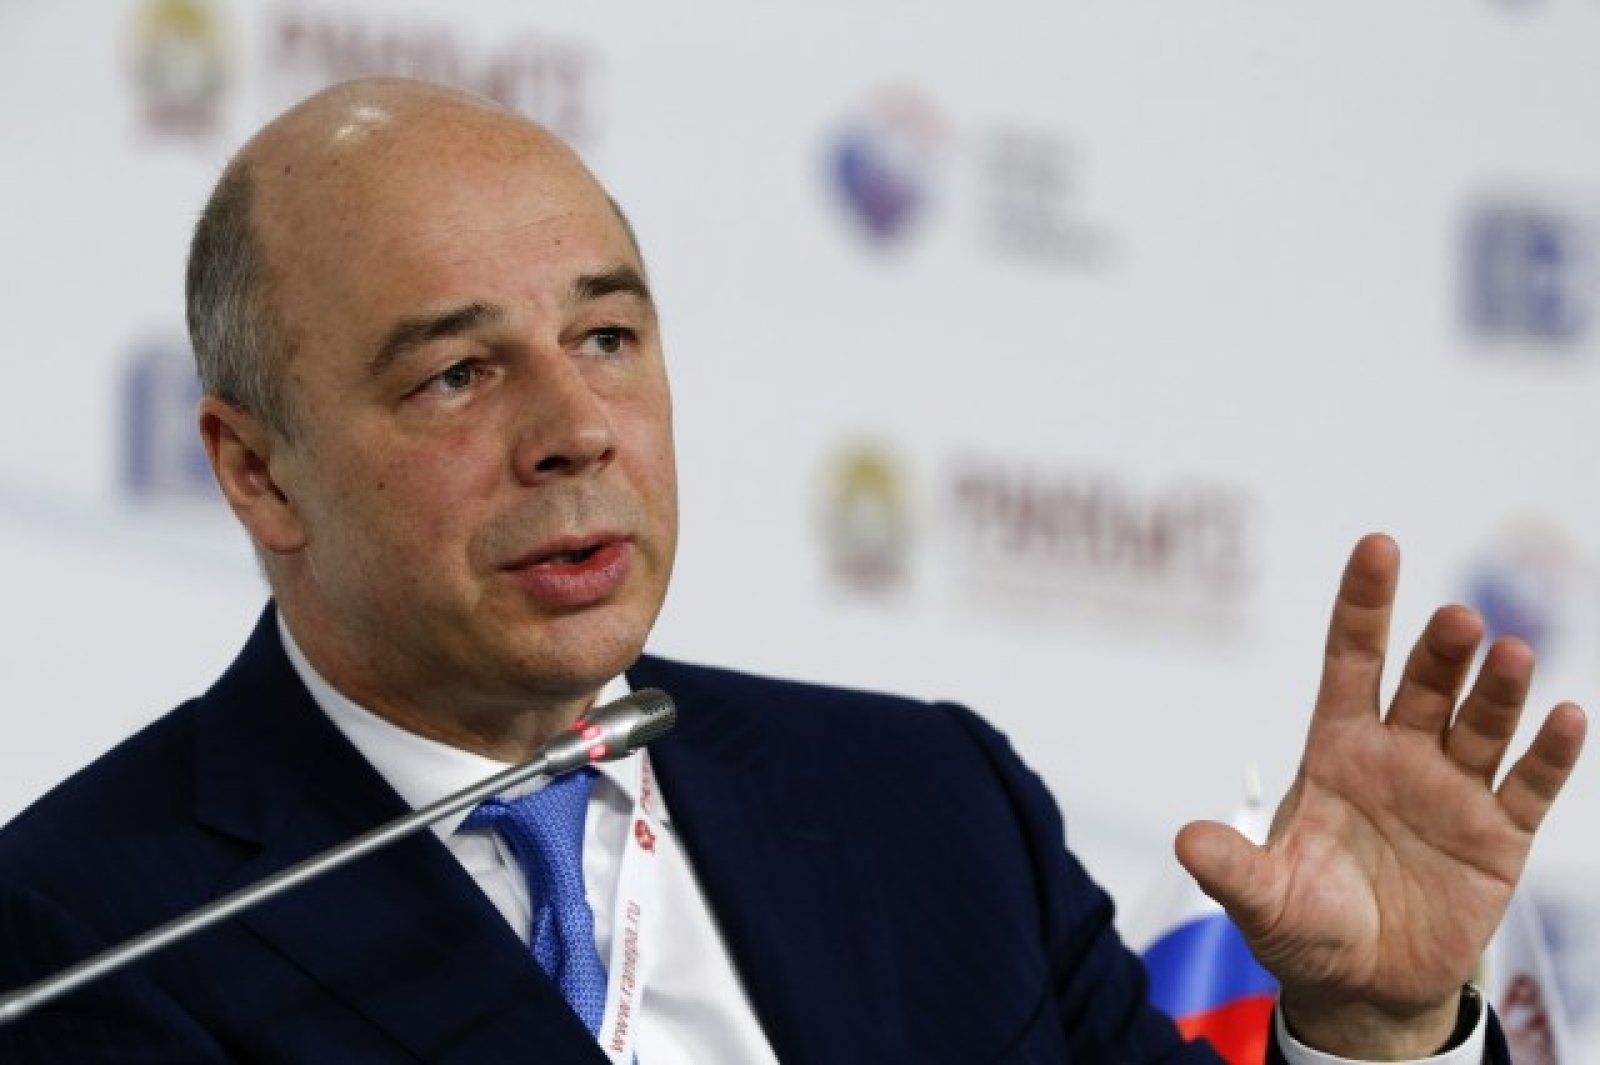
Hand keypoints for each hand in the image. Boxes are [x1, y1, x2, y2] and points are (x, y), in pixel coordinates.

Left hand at [1175, 534, 1585, 1058]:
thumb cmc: (1306, 927)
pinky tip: (1567, 717)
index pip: (1350, 660)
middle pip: (1424, 686)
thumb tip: (1184, 841)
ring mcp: (1453, 790)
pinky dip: (1550, 754)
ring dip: (1499, 690)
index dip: (1363, 605)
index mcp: (1337, 750)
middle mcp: (1399, 755)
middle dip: (1441, 651)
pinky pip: (1529, 785)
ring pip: (1481, 723)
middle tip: (1457, 621)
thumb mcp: (1263, 900)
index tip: (1378, 545)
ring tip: (1511, 654)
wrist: (1365, 988)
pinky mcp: (1498, 835)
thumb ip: (1233, 869)